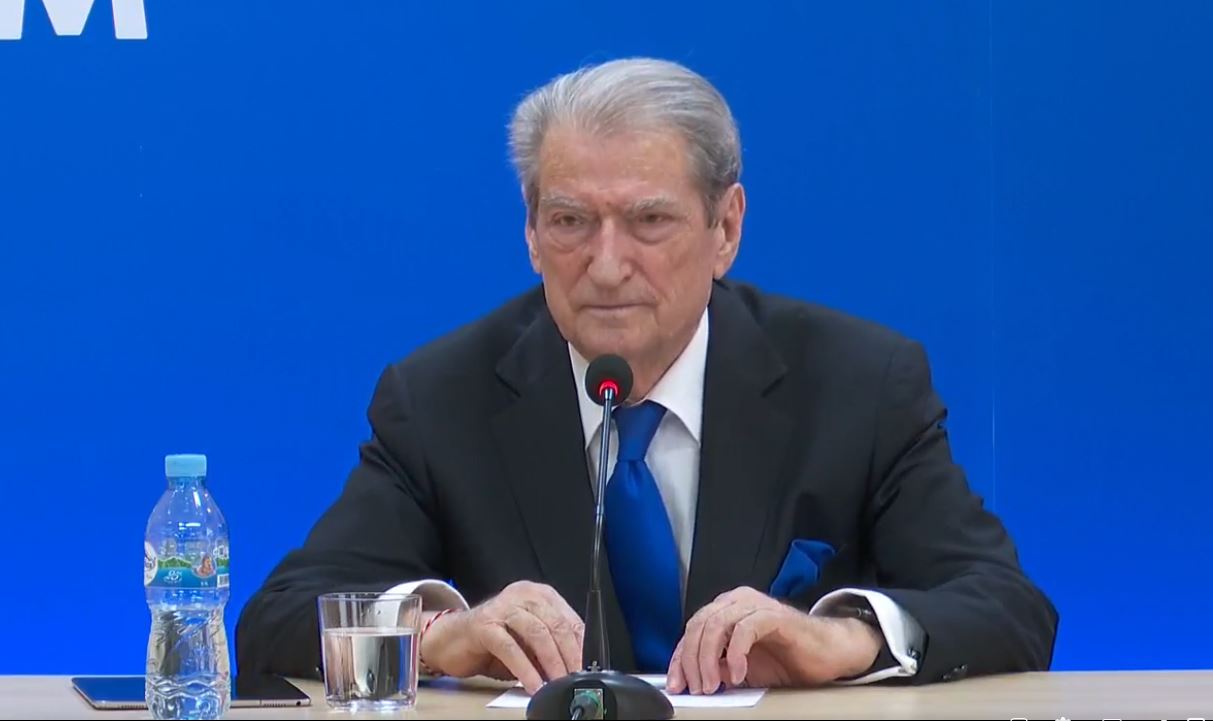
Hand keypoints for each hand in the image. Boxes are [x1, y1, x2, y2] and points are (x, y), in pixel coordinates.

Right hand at [418, 581, 584, 693]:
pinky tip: (533, 685)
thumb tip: (574, 667)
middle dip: (569, 655)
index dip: (581, 645)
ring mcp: (502, 607)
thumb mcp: (527, 642)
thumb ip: (548, 647)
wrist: (451, 639)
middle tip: (575, 679)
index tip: (588, 667)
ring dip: (551, 663)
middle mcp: (522, 595)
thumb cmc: (493, 640)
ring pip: (537, 633)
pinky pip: (511, 648)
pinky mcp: (485, 625)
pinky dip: (525, 670)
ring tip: (557, 684)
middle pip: (556, 624)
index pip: (569, 618)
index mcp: (538, 594)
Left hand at [667, 587, 882, 693]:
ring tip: (714, 684)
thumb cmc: (785, 658)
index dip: (679, 658)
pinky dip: (735, 653)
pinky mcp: (774, 615)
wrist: (825, 654)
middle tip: (698, 688)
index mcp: (725, 610)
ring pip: (717, 624)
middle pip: (699, 625)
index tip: (677, 685)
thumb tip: (689, 680)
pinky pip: (745, 628)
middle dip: (692, 660)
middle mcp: (736, 601)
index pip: (691, 629)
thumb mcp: (740, 667)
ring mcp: (755, 605)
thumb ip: (715, 666)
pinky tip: (737, 674)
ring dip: (709, 658)